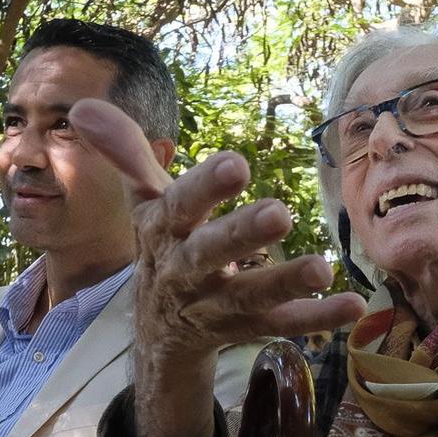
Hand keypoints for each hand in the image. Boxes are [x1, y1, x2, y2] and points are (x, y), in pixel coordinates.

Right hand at [70, 98, 365, 372]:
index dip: (204, 188)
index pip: (179, 208)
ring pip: (249, 298)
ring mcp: (216, 306)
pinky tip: (354, 305)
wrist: (160, 331)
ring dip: (285, 283)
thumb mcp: (145, 203)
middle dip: (241, 236)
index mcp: (163, 233)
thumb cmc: (163, 249)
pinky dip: (317, 318)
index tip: (236, 162)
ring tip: (323, 268)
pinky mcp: (246, 330)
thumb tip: (83, 105)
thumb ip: (126, 154)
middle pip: (211, 255)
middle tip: (280, 214)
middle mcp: (186, 271)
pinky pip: (282, 326)